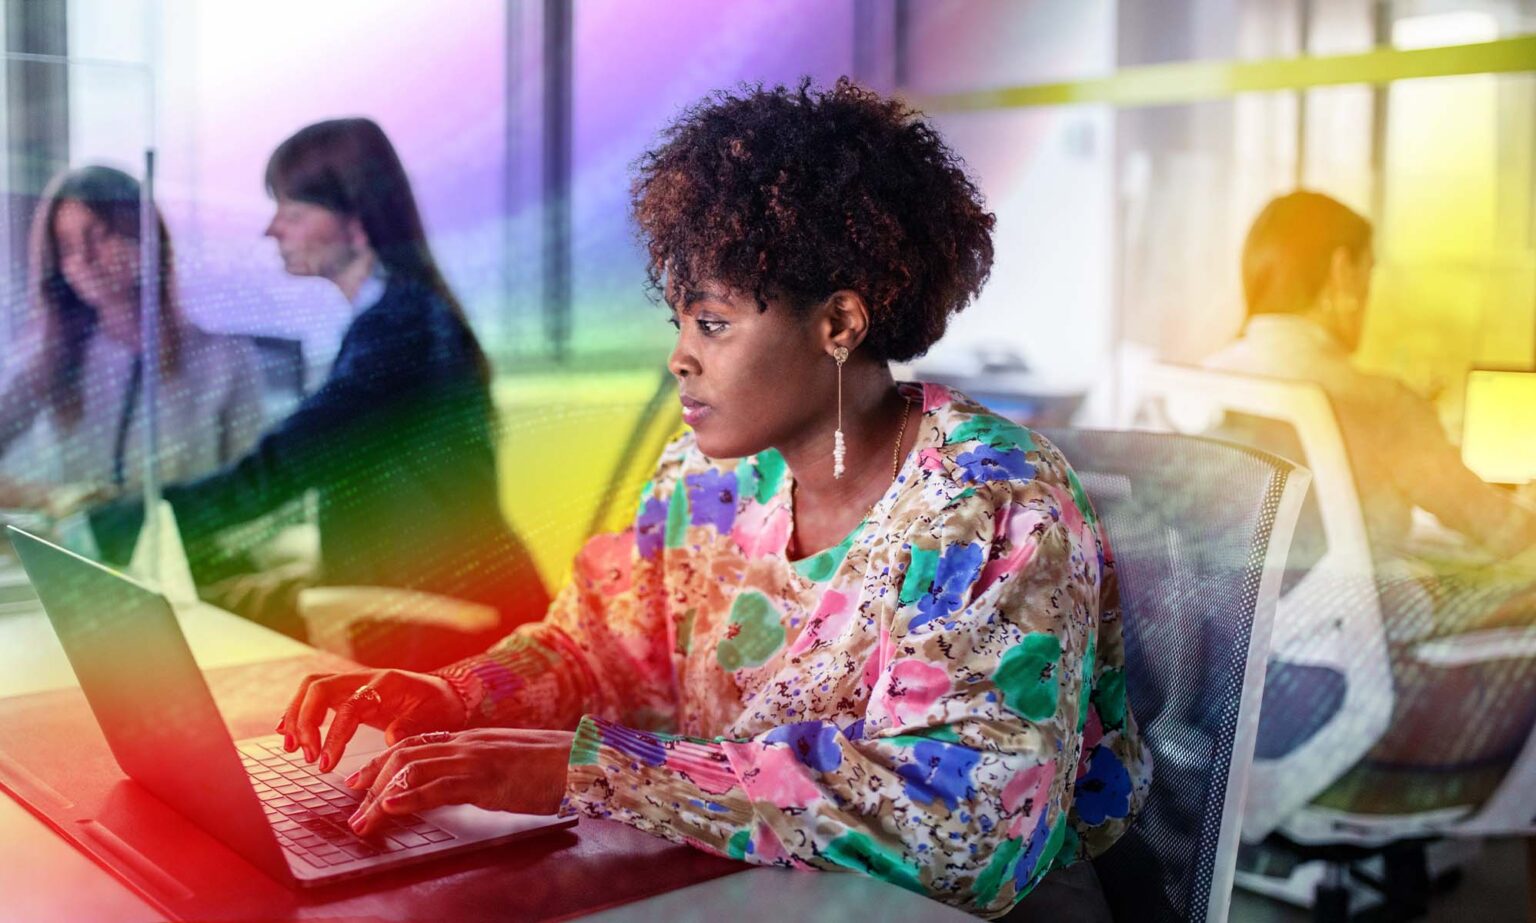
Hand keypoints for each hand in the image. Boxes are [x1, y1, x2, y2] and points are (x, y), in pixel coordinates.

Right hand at [277, 668, 467, 772]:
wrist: (447, 693)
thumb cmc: (440, 707)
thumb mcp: (435, 719)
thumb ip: (413, 727)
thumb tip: (391, 738)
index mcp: (387, 683)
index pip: (350, 705)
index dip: (334, 735)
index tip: (326, 764)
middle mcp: (365, 677)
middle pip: (320, 687)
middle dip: (305, 722)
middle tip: (307, 756)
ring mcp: (354, 682)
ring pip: (312, 687)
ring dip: (296, 715)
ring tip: (293, 748)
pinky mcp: (348, 692)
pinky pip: (316, 695)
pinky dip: (299, 711)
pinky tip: (289, 732)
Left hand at [344, 728, 573, 835]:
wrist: (585, 760)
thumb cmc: (554, 765)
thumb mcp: (510, 762)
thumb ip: (483, 768)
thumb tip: (465, 784)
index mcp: (473, 739)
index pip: (415, 743)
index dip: (382, 761)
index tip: (359, 779)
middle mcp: (467, 743)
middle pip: (404, 754)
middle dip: (370, 778)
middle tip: (350, 802)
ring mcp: (475, 759)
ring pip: (412, 770)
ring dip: (380, 797)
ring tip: (362, 820)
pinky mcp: (486, 779)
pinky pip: (440, 786)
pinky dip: (410, 797)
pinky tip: (391, 807)